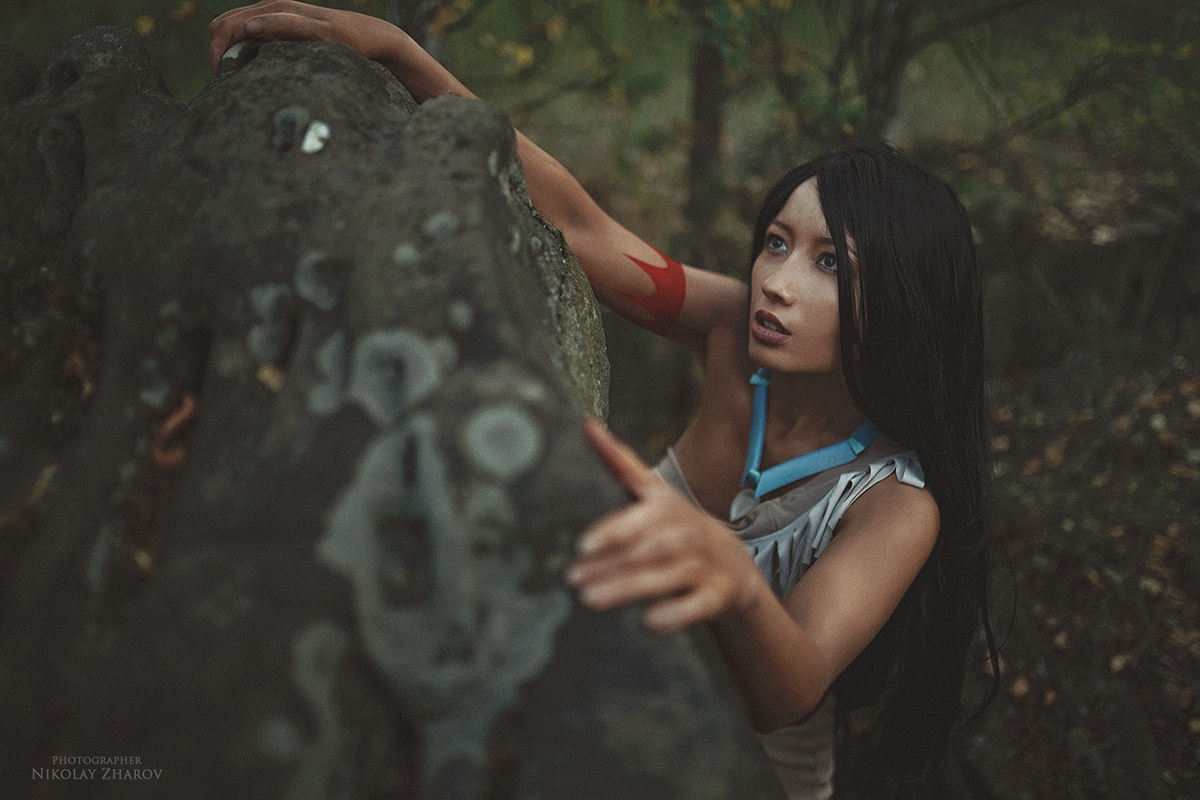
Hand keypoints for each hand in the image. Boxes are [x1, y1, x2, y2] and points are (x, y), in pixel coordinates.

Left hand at [208, 0, 401, 74]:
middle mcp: (275, 9)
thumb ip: (270, 51)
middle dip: (217, 49)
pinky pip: (286, 20)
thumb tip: (244, 72)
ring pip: (250, 19)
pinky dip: (267, 23)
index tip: (218, 76)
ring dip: (232, 39)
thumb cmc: (329, 45)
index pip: (224, 24)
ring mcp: (295, 14)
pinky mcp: (316, 25)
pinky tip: (254, 28)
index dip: (214, 49)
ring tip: (226, 67)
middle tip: (219, 78)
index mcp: (267, 15)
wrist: (369, 36)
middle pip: (228, 22)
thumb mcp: (293, 48)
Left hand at [567, 419, 765, 633]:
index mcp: (666, 506)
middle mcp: (686, 533)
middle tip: (574, 578)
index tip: (583, 545)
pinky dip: (676, 613)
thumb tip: (587, 424)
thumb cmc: (676, 524)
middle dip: (609, 565)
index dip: (612, 531)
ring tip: (591, 599)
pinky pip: (697, 605)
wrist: (732, 561)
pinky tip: (651, 621)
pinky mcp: (716, 594)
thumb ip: (619, 462)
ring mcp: (703, 564)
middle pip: (647, 549)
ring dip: (628, 587)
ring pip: (665, 576)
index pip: (638, 517)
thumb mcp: (652, 491)